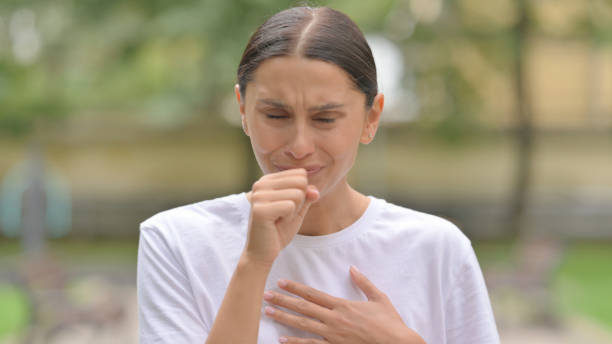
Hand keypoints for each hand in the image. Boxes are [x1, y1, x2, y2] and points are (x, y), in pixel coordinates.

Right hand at [244, 168, 318, 265]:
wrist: (262, 252)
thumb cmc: (279, 230)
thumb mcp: (298, 210)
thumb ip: (307, 196)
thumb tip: (315, 189)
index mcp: (268, 180)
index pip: (300, 175)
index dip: (301, 195)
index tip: (287, 207)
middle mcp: (260, 184)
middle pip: (300, 183)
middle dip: (299, 202)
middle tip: (284, 215)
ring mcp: (259, 196)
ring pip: (297, 195)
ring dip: (294, 212)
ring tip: (279, 219)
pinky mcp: (260, 209)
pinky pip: (290, 206)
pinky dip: (289, 218)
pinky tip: (276, 224)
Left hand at [263, 266, 425, 343]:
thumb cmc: (390, 324)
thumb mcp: (379, 299)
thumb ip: (364, 283)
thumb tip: (352, 268)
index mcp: (343, 305)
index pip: (313, 294)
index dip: (295, 287)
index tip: (281, 282)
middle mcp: (334, 320)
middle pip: (303, 308)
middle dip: (283, 300)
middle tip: (265, 295)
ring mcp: (333, 336)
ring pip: (303, 325)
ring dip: (284, 318)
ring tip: (268, 313)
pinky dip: (295, 343)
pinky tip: (282, 340)